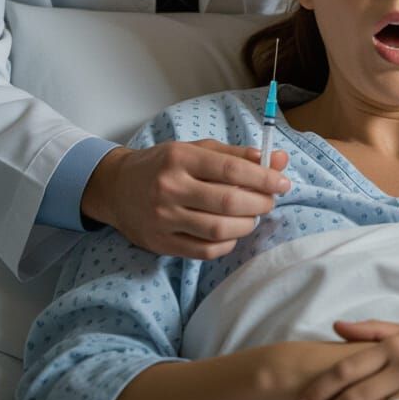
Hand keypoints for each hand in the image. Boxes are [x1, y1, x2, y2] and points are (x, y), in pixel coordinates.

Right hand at [81, 139, 290, 257]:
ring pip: (218, 229)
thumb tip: (277, 160)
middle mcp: (169, 188)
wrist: (116, 188)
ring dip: (246, 225)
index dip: (263, 178)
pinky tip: (232, 232)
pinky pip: (204, 250)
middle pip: (227, 202)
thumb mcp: (195, 149)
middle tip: (269, 200)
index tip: (282, 182)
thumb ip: (236, 155)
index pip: (231, 170)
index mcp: (180, 158)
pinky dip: (227, 243)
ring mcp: (163, 218)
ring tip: (252, 216)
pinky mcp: (161, 243)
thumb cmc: (163, 165)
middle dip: (259, 203)